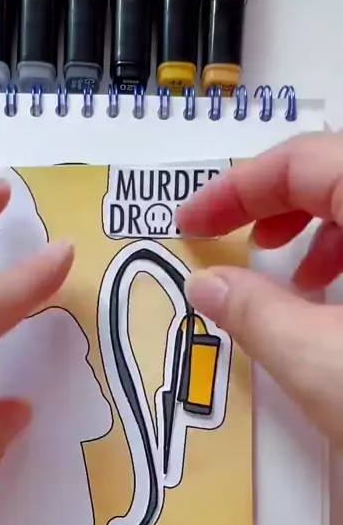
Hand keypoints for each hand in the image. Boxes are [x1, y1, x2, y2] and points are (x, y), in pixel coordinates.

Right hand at [177, 132, 342, 444]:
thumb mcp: (322, 364)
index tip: (195, 222)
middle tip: (233, 240)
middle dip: (277, 204)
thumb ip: (255, 313)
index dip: (236, 188)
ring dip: (322, 232)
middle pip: (338, 173)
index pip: (304, 161)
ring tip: (294, 280)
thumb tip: (210, 284)